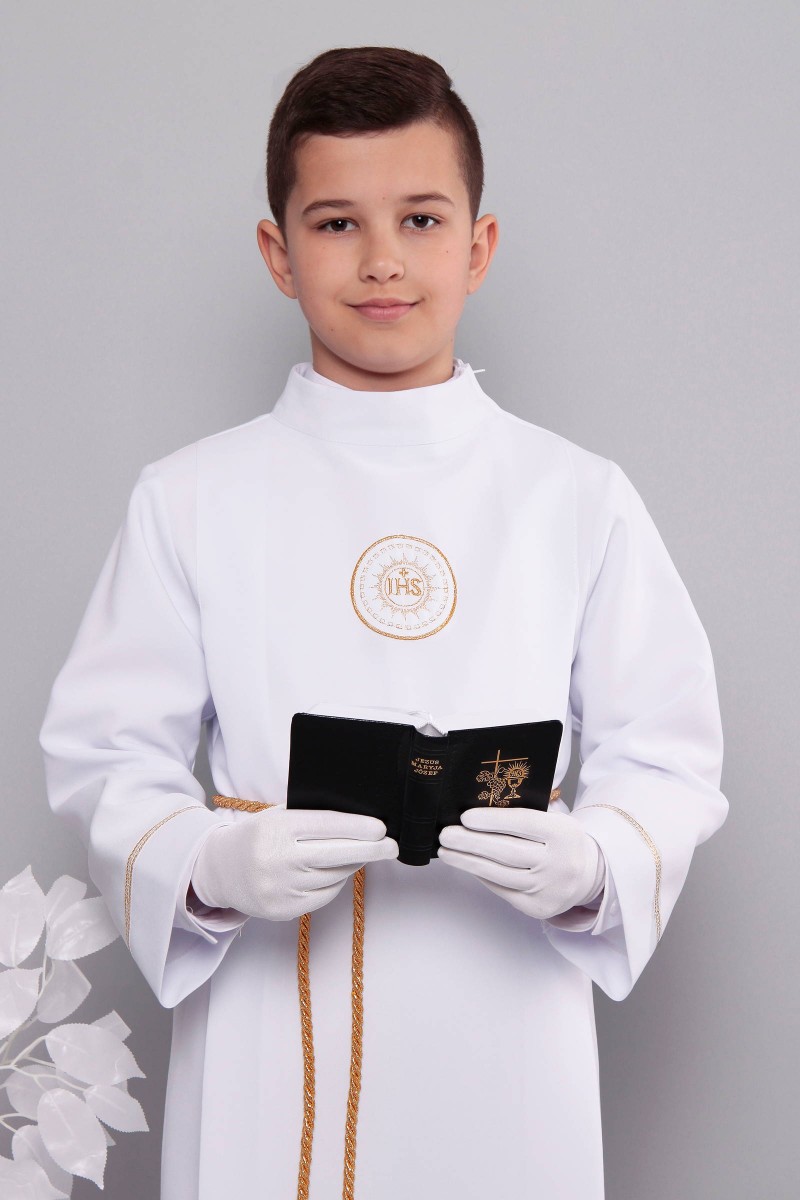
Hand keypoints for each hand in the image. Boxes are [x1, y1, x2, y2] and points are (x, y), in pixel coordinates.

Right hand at [191, 804, 398, 920]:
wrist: (218, 869)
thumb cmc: (257, 836)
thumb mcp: (277, 816)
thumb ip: (311, 817)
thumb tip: (359, 821)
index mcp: (277, 828)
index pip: (327, 826)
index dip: (358, 827)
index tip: (381, 828)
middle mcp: (278, 859)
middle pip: (337, 854)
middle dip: (370, 850)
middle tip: (392, 846)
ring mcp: (280, 888)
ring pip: (333, 877)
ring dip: (352, 865)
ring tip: (361, 855)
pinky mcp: (283, 910)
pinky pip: (323, 896)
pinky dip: (335, 882)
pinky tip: (338, 872)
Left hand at [438, 807, 604, 919]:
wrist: (589, 873)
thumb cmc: (562, 840)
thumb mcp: (555, 819)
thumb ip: (527, 812)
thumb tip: (481, 807)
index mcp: (564, 833)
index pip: (523, 824)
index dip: (492, 821)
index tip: (465, 817)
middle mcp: (559, 863)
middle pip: (507, 852)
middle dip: (471, 843)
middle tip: (446, 834)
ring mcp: (548, 888)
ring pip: (499, 874)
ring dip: (467, 862)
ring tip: (446, 852)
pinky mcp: (537, 907)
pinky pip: (502, 890)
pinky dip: (482, 876)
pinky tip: (466, 865)